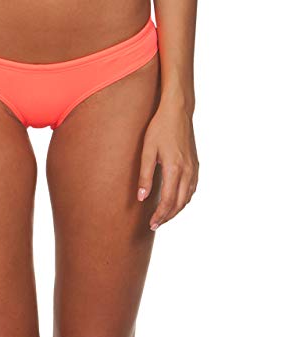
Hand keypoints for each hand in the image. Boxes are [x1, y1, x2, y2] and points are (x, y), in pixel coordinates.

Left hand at [137, 101, 198, 229]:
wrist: (178, 111)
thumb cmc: (159, 128)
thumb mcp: (147, 150)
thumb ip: (144, 175)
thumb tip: (141, 197)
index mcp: (174, 168)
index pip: (168, 200)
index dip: (160, 215)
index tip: (151, 224)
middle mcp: (187, 171)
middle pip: (179, 203)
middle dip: (167, 216)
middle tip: (155, 225)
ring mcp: (194, 168)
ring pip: (188, 197)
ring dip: (176, 209)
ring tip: (163, 216)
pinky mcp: (195, 164)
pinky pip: (192, 188)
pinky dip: (184, 199)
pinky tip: (177, 201)